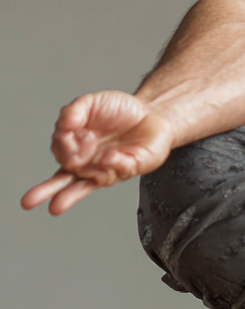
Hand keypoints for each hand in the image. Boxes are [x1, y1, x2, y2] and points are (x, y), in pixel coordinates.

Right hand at [21, 91, 173, 214]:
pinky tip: (109, 157)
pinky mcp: (129, 168)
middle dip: (46, 190)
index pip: (60, 152)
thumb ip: (74, 110)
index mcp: (75, 148)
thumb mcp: (92, 102)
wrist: (152, 113)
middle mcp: (88, 163)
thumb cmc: (119, 110)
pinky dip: (112, 164)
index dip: (62, 143)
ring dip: (72, 194)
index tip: (68, 130)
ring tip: (56, 205)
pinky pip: (118, 170)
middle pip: (63, 180)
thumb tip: (65, 124)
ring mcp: (107, 168)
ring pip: (88, 184)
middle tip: (29, 201)